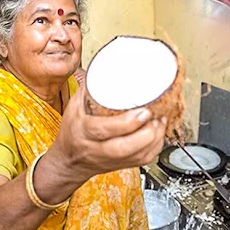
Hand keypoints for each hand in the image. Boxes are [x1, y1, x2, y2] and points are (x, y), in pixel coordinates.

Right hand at [51, 87, 165, 182]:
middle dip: (146, 133)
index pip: (102, 130)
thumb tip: (107, 64)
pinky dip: (156, 146)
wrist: (69, 162)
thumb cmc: (73, 132)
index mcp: (83, 132)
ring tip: (160, 120)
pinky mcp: (123, 165)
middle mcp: (97, 148)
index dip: (126, 123)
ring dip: (155, 138)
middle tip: (156, 116)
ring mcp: (111, 160)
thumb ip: (90, 87)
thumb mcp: (75, 107)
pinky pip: (144, 160)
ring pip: (137, 156)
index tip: (143, 112)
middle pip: (123, 148)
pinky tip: (159, 132)